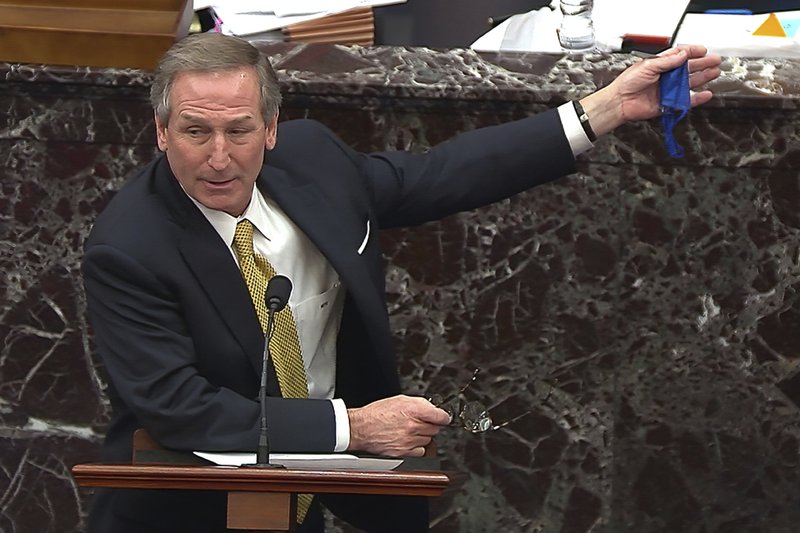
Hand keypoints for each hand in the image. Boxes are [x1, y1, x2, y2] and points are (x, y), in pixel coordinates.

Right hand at [347, 395, 450, 456]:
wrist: (360, 428)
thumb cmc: (376, 413)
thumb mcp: (399, 400)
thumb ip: (419, 404)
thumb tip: (433, 409)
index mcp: (412, 410)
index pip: (441, 416)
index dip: (443, 416)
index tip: (443, 417)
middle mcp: (412, 426)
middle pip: (435, 429)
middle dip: (430, 425)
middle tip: (419, 422)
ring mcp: (409, 440)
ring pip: (428, 440)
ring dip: (423, 435)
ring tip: (409, 430)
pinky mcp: (404, 452)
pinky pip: (421, 451)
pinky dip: (417, 446)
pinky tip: (408, 440)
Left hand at [581, 45, 721, 135]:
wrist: (620, 102)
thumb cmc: (627, 83)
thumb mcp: (647, 66)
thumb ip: (667, 61)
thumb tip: (682, 54)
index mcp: (660, 65)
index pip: (680, 56)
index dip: (692, 52)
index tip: (703, 50)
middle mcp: (666, 77)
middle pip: (689, 68)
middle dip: (703, 63)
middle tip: (715, 60)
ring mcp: (668, 90)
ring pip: (690, 83)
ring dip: (703, 77)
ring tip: (714, 72)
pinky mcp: (668, 104)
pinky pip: (686, 101)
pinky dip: (697, 98)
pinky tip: (706, 94)